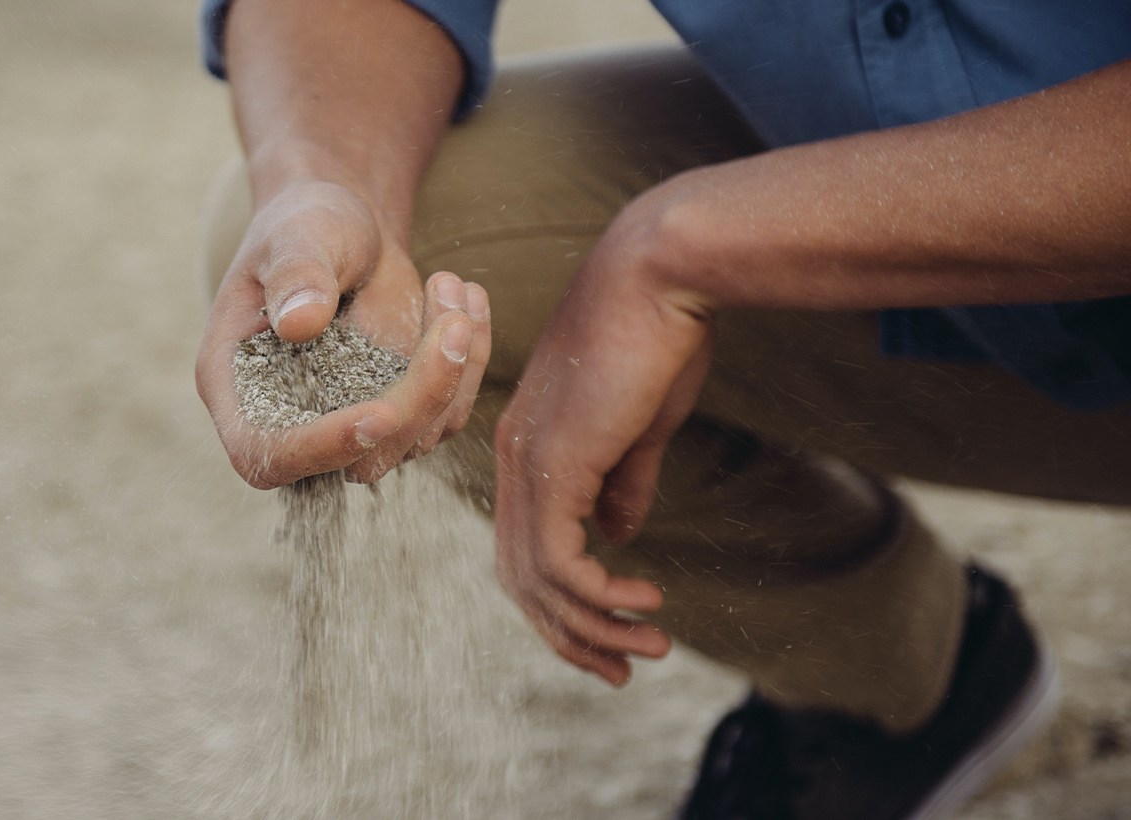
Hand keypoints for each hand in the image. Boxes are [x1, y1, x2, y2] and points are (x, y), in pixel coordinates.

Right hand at [197, 180, 490, 488]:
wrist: (343, 227)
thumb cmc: (304, 226)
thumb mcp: (295, 236)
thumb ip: (296, 275)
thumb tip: (301, 323)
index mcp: (237, 387)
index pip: (265, 453)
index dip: (319, 449)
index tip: (380, 414)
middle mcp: (291, 419)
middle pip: (358, 457)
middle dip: (418, 398)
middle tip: (452, 321)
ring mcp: (350, 421)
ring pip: (415, 440)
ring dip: (453, 370)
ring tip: (451, 284)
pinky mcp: (400, 412)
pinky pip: (447, 413)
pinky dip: (470, 361)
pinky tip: (466, 299)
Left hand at [491, 205, 715, 684]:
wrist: (660, 275)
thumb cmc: (657, 335)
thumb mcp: (639, 423)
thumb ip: (622, 480)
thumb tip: (619, 534)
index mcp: (528, 448)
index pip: (525, 545)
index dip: (562, 600)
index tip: (611, 635)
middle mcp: (514, 459)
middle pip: (519, 576)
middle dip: (570, 632)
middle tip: (621, 670)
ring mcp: (528, 462)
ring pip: (538, 579)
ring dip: (594, 625)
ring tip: (649, 647)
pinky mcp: (556, 463)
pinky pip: (561, 559)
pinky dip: (599, 594)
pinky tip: (645, 602)